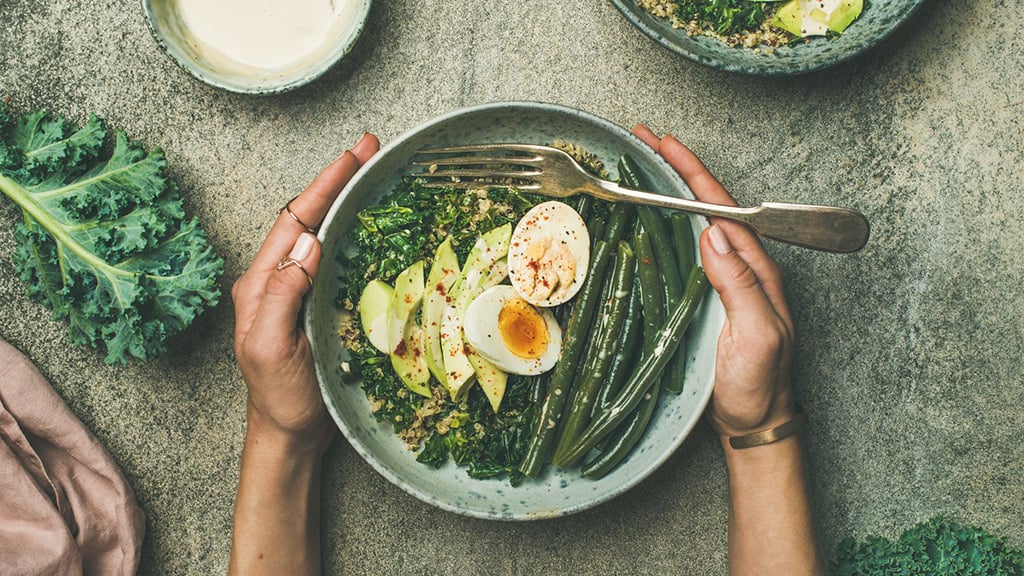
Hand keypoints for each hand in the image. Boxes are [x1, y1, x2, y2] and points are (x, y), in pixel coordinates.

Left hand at [232, 133, 379, 451]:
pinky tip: (371, 223)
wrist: (290, 435)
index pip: (294, 221)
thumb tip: (308, 242)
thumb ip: (282, 296)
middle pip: (307, 217)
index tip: (353, 156)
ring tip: (371, 172)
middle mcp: (277, 279)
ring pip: (321, 233)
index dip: (324, 185)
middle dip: (336, 179)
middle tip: (369, 148)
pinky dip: (352, 232)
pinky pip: (335, 258)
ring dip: (345, 200)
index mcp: (261, 284)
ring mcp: (297, 291)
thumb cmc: (281, 398)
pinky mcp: (317, 304)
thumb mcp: (273, 349)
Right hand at [632, 125, 795, 436]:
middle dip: (676, 169)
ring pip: (692, 224)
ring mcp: (721, 281)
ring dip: (667, 192)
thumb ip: (741, 285)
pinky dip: (664, 225)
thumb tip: (712, 234)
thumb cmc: (759, 384)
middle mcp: (739, 267)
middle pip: (706, 206)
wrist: (755, 422)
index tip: (666, 144)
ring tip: (639, 167)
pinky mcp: (703, 297)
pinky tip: (647, 219)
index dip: (693, 173)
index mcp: (756, 268)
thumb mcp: (757, 335)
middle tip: (642, 141)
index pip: (722, 208)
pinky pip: (682, 251)